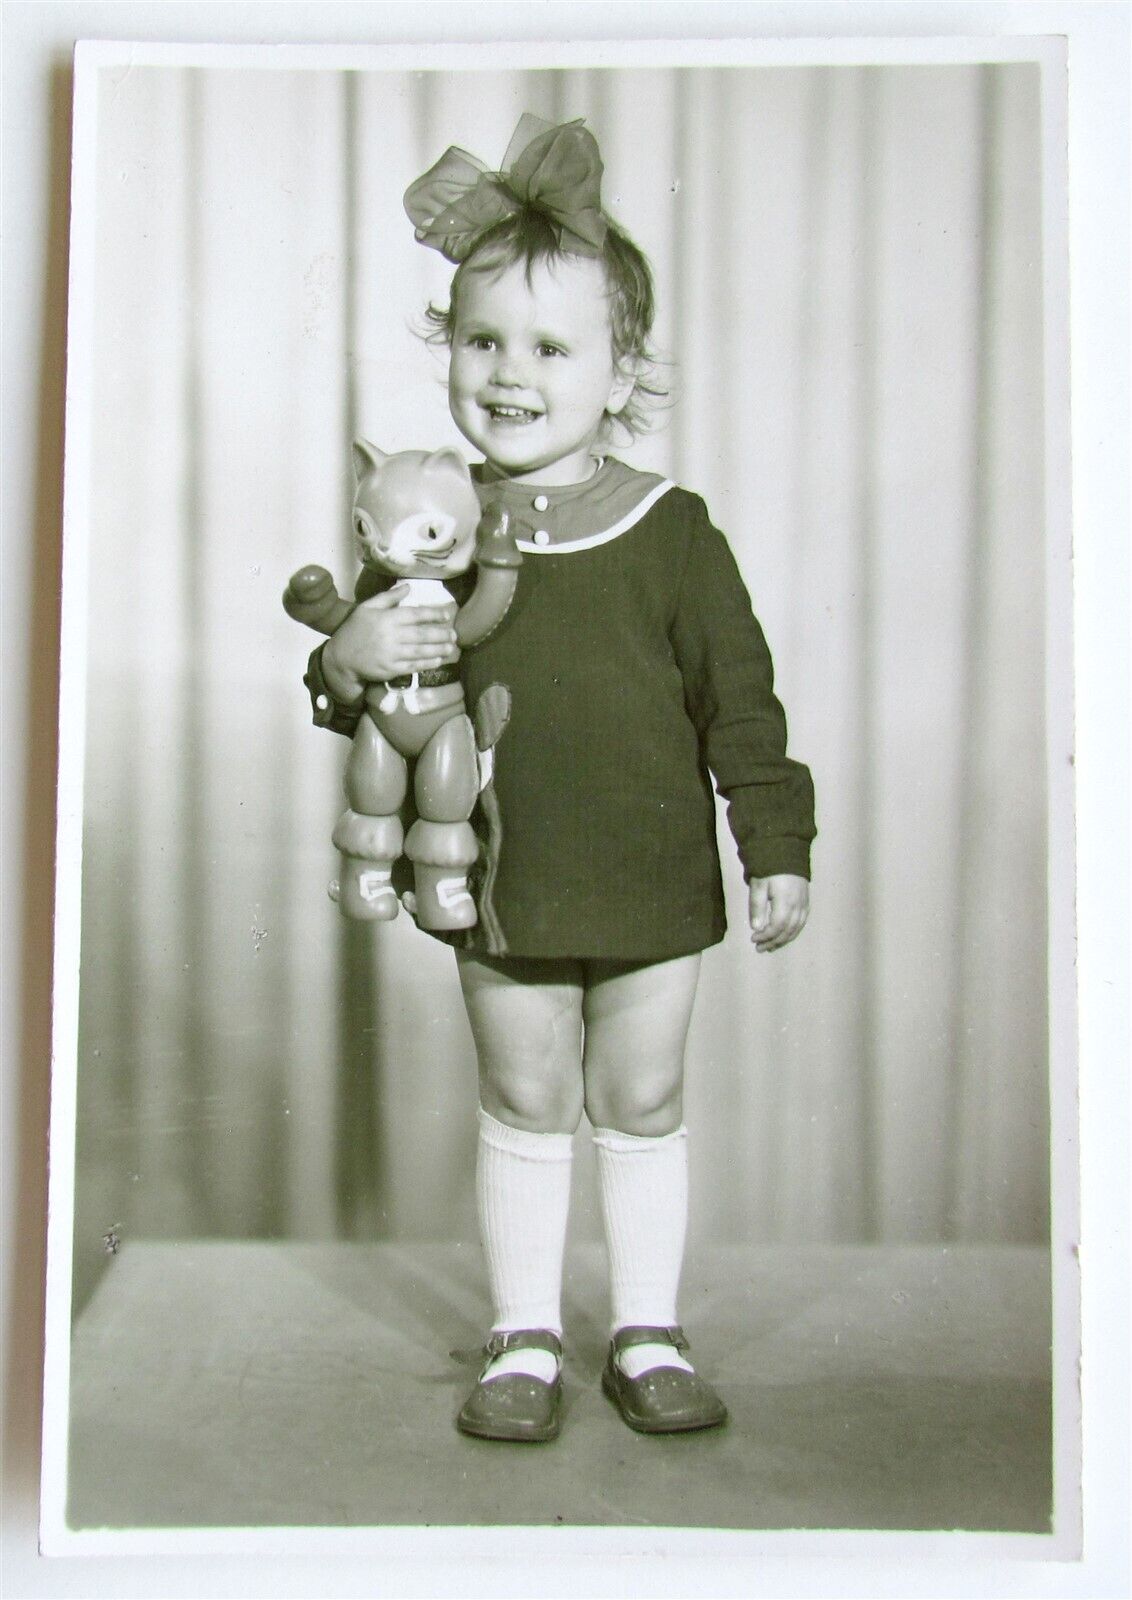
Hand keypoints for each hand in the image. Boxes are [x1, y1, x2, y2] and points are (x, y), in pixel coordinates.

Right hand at [321, 587, 458, 702]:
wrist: (341, 658)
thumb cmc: (355, 630)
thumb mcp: (367, 608)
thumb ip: (388, 597)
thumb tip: (408, 587)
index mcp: (387, 618)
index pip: (416, 614)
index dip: (434, 614)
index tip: (447, 614)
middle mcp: (391, 636)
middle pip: (423, 634)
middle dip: (441, 634)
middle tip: (454, 635)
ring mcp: (392, 654)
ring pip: (421, 651)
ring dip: (439, 650)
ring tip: (451, 648)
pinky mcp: (391, 670)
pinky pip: (414, 666)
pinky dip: (427, 663)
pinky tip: (438, 661)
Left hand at [748, 874, 809, 952]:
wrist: (786, 850)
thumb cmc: (769, 867)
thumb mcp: (758, 885)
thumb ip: (756, 906)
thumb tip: (756, 928)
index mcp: (785, 901)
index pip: (777, 926)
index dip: (766, 936)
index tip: (753, 939)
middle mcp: (797, 905)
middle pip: (787, 930)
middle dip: (773, 942)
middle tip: (760, 948)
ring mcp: (804, 903)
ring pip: (796, 928)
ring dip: (784, 940)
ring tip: (771, 947)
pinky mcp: (806, 900)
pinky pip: (802, 921)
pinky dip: (794, 932)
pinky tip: (786, 935)